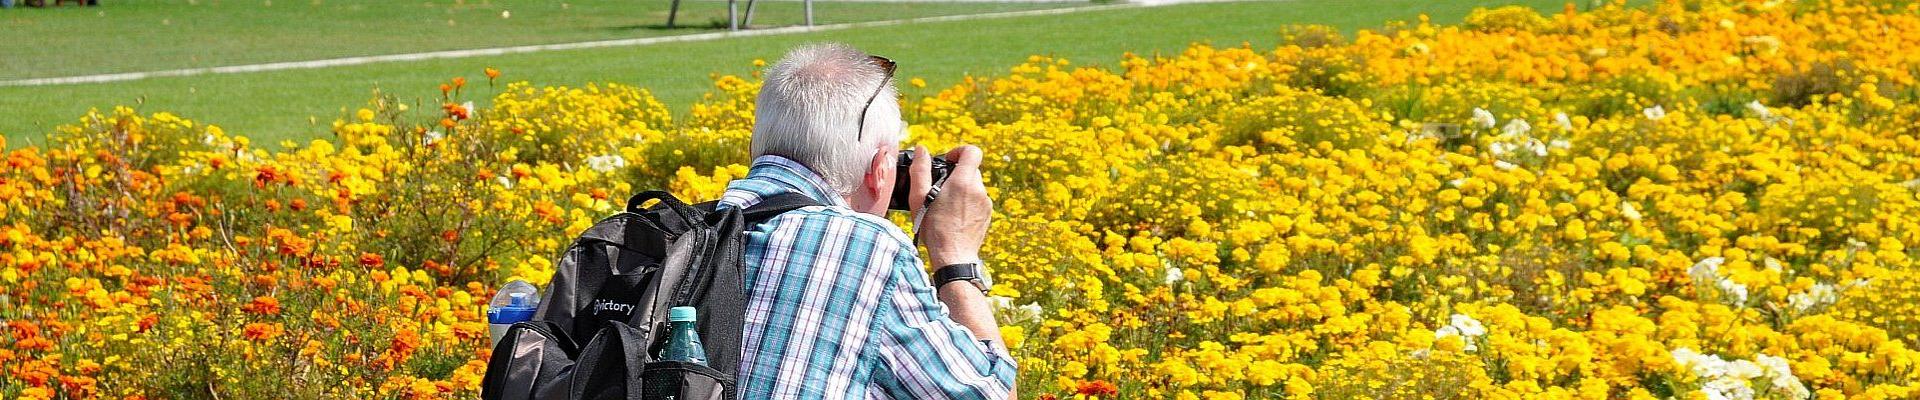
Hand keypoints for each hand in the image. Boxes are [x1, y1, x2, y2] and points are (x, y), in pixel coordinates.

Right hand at [907, 145, 991, 266]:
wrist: (954, 256)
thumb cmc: (934, 228)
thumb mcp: (919, 198)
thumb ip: (920, 170)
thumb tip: (922, 150)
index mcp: (962, 182)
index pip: (972, 151)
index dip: (959, 151)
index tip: (948, 161)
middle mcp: (978, 190)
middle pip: (971, 169)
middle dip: (956, 174)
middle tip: (940, 189)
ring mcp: (985, 203)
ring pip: (974, 186)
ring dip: (961, 189)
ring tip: (946, 206)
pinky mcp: (987, 215)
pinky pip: (978, 200)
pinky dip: (967, 203)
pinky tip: (955, 216)